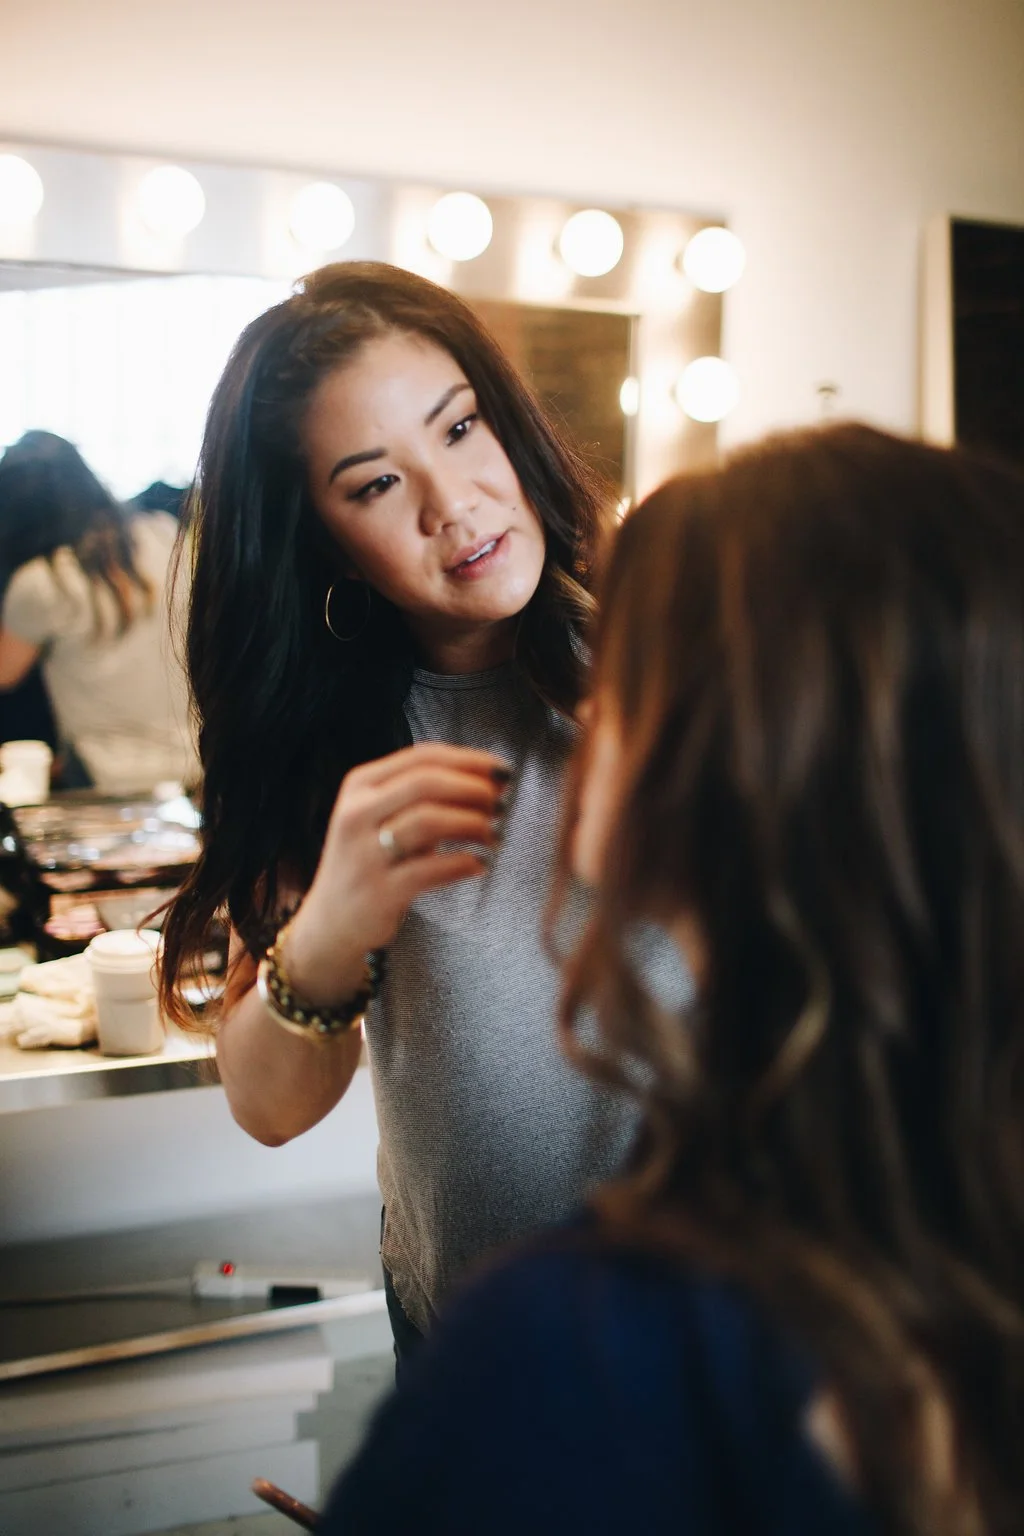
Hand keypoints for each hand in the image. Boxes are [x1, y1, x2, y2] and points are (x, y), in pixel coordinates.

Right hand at [281, 743, 508, 1005]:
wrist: (332, 920)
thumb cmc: (372, 859)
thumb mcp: (381, 815)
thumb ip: (423, 793)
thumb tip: (489, 777)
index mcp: (360, 785)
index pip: (421, 758)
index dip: (468, 760)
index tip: (501, 770)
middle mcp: (356, 813)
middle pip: (425, 783)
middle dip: (472, 788)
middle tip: (500, 802)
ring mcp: (364, 853)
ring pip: (429, 821)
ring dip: (472, 823)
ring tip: (493, 834)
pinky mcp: (378, 891)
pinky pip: (431, 869)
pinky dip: (462, 863)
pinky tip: (478, 864)